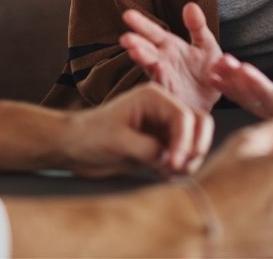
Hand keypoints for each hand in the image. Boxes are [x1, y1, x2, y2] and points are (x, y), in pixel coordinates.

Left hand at [62, 83, 213, 176]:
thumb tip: (171, 160)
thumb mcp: (118, 143)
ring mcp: (164, 126)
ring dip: (190, 159)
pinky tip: (163, 174)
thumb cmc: (89, 137)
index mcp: (153, 97)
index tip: (174, 165)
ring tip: (169, 173)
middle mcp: (163, 108)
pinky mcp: (161, 143)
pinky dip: (180, 166)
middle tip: (179, 169)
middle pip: (199, 123)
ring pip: (195, 140)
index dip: (184, 142)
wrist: (73, 147)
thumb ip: (148, 149)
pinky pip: (184, 154)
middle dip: (195, 147)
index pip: (184, 116)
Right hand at [121, 3, 222, 111]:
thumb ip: (197, 26)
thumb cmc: (208, 69)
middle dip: (135, 43)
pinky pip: (164, 85)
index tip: (127, 15)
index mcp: (170, 46)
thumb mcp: (206, 44)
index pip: (152, 32)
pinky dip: (160, 78)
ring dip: (143, 59)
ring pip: (151, 67)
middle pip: (146, 49)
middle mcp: (162, 61)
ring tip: (134, 51)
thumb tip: (190, 5)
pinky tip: (157, 68)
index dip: (141, 24)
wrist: (217, 97)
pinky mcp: (172, 94)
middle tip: (126, 38)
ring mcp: (165, 78)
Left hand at [210, 55, 272, 124]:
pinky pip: (238, 94)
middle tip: (225, 62)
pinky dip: (225, 84)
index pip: (270, 97)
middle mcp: (271, 112)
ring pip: (241, 95)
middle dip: (236, 79)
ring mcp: (261, 108)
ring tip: (216, 64)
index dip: (257, 84)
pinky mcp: (256, 102)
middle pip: (250, 96)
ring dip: (228, 79)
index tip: (245, 69)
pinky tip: (213, 74)